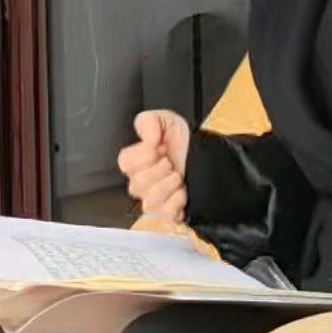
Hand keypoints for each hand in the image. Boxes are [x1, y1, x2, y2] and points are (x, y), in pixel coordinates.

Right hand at [117, 110, 190, 229]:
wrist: (205, 155)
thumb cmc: (183, 142)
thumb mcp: (165, 120)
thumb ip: (148, 122)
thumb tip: (148, 139)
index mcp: (135, 162)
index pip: (126, 163)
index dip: (146, 154)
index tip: (160, 147)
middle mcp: (140, 183)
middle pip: (138, 184)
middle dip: (161, 168)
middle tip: (170, 161)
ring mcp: (154, 199)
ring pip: (150, 201)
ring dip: (169, 184)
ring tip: (177, 176)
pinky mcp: (169, 212)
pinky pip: (166, 213)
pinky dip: (178, 199)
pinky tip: (183, 189)